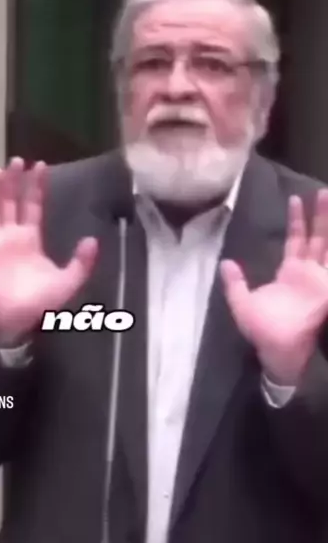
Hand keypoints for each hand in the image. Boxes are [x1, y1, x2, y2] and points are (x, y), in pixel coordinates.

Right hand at [0, 158, 97, 338]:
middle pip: (12, 202)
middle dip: (14, 181)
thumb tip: (92, 240)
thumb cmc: (44, 303)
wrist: (21, 320)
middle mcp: (12, 235)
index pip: (33, 205)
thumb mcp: (70, 280)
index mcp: (32, 238)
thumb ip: (81, 261)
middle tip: (16, 160)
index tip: (40, 165)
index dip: (36, 187)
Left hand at [220, 189, 327, 385]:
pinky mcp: (327, 289)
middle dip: (320, 215)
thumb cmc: (262, 331)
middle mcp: (308, 273)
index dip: (297, 221)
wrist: (278, 350)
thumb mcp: (242, 304)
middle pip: (318, 238)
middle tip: (322, 192)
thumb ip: (235, 283)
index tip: (296, 200)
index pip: (296, 241)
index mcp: (290, 274)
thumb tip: (225, 262)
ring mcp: (321, 280)